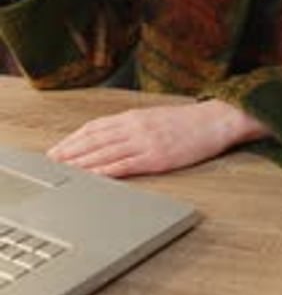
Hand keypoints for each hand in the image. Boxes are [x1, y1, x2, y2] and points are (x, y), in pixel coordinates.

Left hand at [47, 99, 270, 177]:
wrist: (217, 120)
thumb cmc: (189, 122)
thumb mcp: (156, 118)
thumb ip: (134, 125)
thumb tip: (112, 136)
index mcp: (135, 116)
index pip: (95, 127)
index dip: (73, 139)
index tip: (57, 148)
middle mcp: (135, 126)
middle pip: (94, 140)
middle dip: (70, 151)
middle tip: (51, 162)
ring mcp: (145, 142)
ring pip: (105, 153)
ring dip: (81, 163)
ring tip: (64, 171)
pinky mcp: (156, 157)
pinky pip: (125, 166)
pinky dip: (105, 172)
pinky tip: (92, 178)